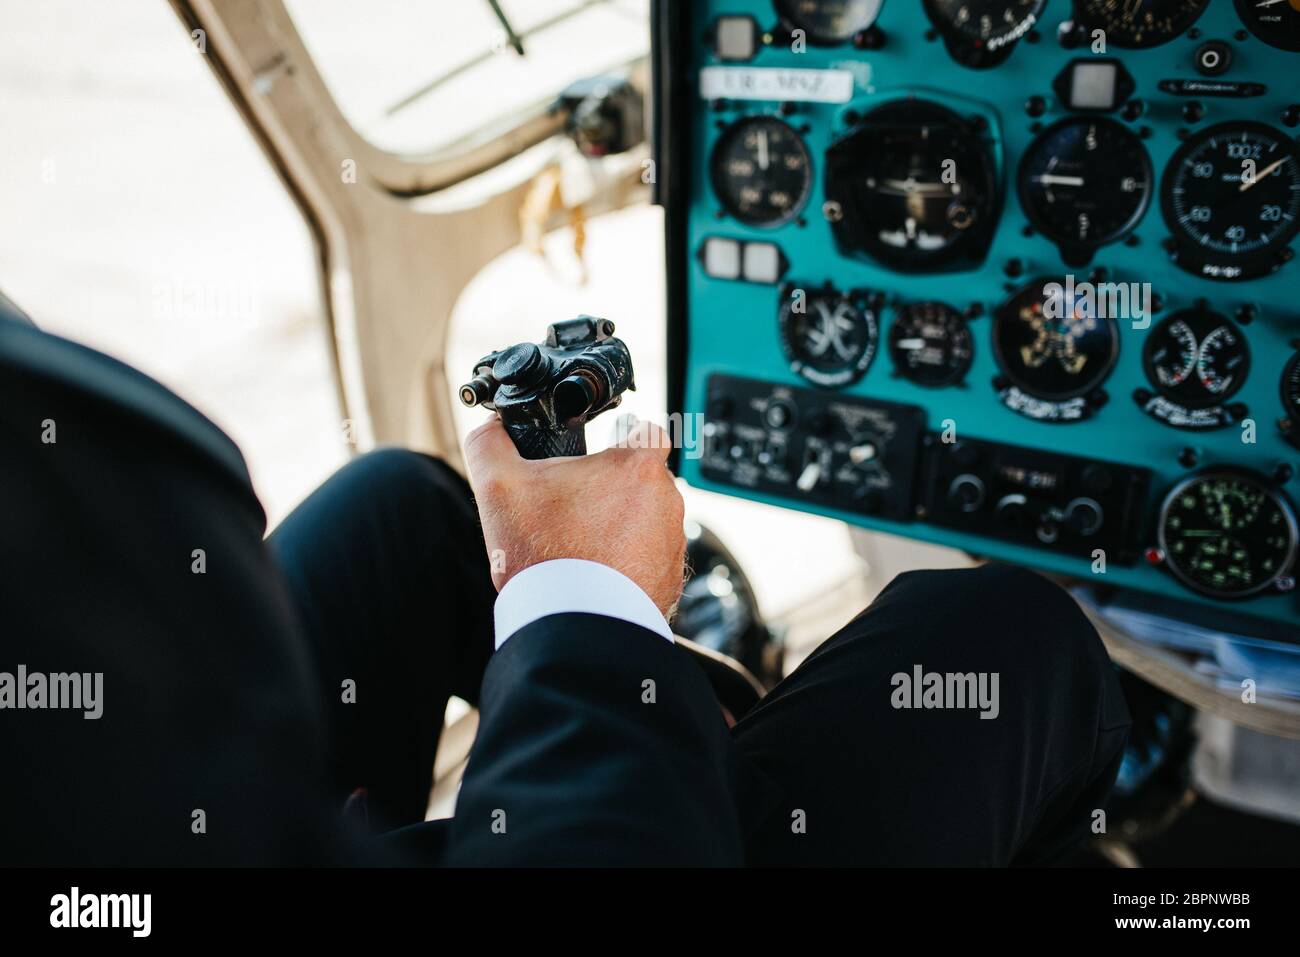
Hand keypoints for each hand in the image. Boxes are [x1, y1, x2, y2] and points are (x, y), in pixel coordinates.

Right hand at [463, 417, 686, 618]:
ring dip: (621, 528)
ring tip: (580, 547)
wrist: (576, 626)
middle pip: (643, 481)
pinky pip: (650, 561)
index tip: (604, 452)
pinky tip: (596, 574)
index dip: (625, 436)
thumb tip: (489, 431)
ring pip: (648, 522)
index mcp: (636, 468)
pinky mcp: (670, 580)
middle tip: (574, 510)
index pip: (648, 431)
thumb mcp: (498, 489)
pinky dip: (628, 564)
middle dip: (612, 490)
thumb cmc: (545, 556)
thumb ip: (489, 446)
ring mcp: (672, 544)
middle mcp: (666, 502)